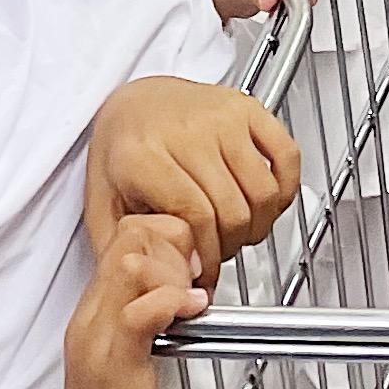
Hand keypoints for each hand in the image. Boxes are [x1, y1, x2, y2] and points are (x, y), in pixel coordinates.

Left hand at [84, 76, 299, 284]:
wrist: (134, 102)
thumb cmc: (121, 153)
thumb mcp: (102, 204)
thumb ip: (121, 248)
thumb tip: (154, 286)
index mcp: (143, 156)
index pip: (196, 218)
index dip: (206, 256)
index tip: (202, 272)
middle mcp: (185, 132)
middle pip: (232, 210)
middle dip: (229, 246)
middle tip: (218, 255)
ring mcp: (221, 116)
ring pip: (262, 191)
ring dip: (257, 225)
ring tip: (239, 233)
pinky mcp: (247, 107)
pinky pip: (286, 156)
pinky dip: (286, 189)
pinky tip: (266, 204)